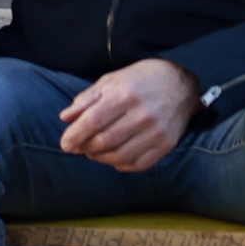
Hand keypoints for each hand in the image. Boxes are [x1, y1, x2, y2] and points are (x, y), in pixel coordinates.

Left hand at [59, 59, 197, 171]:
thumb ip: (86, 99)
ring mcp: (158, 131)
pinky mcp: (168, 144)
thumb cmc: (139, 80)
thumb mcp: (110, 81)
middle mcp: (143, 114)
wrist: (180, 84)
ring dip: (101, 158)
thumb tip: (65, 118)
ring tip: (92, 152)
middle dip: (85, 148)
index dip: (75, 135)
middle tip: (78, 148)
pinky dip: (121, 165)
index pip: (93, 121)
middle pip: (105, 140)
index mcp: (125, 95)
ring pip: (121, 155)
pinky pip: (140, 164)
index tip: (64, 144)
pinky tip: (113, 158)